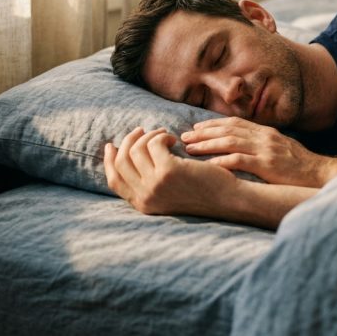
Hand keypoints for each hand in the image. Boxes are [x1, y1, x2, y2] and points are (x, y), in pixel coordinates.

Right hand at [104, 127, 239, 215]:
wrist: (226, 199)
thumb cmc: (202, 193)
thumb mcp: (168, 193)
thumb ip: (149, 182)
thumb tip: (132, 155)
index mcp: (142, 204)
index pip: (113, 181)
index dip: (109, 161)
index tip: (112, 145)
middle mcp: (145, 196)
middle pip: (121, 162)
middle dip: (128, 141)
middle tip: (142, 130)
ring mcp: (155, 185)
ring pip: (136, 149)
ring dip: (149, 136)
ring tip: (164, 134)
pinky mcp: (168, 171)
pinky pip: (153, 144)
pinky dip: (162, 136)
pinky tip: (175, 138)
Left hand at [181, 117, 336, 187]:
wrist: (321, 173)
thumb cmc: (301, 165)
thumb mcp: (281, 147)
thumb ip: (263, 144)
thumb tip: (243, 146)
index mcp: (266, 131)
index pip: (234, 122)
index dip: (213, 124)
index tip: (197, 128)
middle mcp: (264, 136)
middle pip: (228, 129)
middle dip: (204, 133)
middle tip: (185, 137)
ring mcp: (266, 149)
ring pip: (230, 142)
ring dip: (207, 144)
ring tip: (190, 149)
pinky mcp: (268, 164)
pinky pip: (241, 160)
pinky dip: (223, 160)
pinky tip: (209, 163)